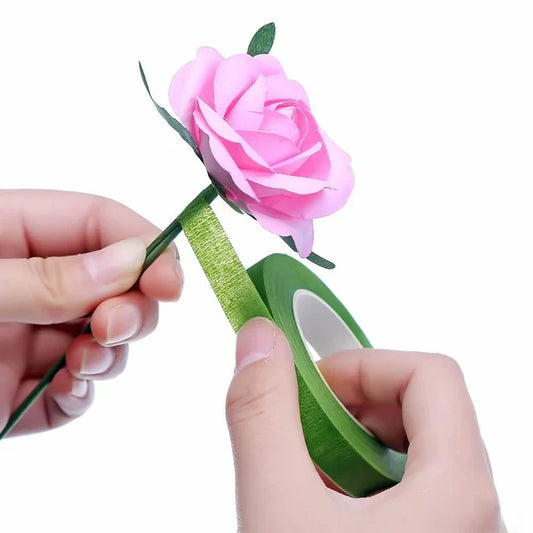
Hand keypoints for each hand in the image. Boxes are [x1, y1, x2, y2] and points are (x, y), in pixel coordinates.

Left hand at [0, 189, 182, 435]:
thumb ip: (45, 276)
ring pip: (104, 338)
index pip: (99, 223)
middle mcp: (30, 285)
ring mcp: (28, 337)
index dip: (145, 246)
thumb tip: (132, 260)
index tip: (168, 285)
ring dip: (108, 352)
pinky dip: (80, 394)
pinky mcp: (23, 389)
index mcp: (11, 235)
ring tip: (78, 365)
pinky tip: (61, 393)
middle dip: (129, 307)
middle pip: (115, 282)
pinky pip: (75, 390)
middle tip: (113, 327)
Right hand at [226, 318, 505, 532]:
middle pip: (421, 407)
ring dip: (350, 446)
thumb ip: (263, 415)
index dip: (363, 366)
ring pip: (412, 450)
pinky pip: (410, 491)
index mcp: (457, 489)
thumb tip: (259, 339)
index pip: (429, 373)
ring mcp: (457, 528)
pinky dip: (360, 483)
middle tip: (301, 430)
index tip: (311, 386)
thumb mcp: (278, 508)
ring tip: (305, 476)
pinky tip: (321, 509)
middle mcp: (472, 507)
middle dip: (351, 406)